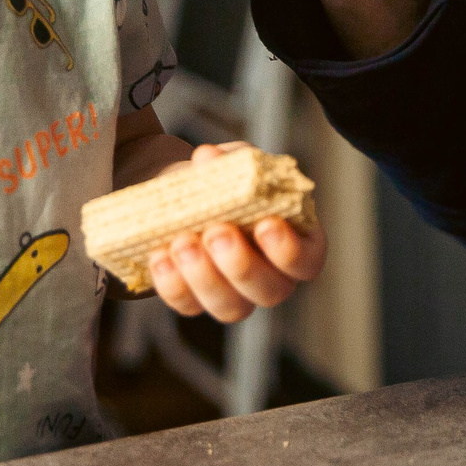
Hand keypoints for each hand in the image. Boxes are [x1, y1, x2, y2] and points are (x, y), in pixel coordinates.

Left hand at [144, 143, 329, 322]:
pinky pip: (188, 305)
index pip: (306, 260)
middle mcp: (272, 277)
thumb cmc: (227, 180)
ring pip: (230, 307)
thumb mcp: (235, 161)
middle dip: (241, 265)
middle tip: (216, 232)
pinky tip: (159, 256)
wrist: (186, 194)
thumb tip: (208, 158)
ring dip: (204, 277)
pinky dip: (172, 284)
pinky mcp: (197, 301)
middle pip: (269, 291)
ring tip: (182, 243)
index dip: (289, 250)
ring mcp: (236, 295)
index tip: (266, 224)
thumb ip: (230, 160)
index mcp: (297, 242)